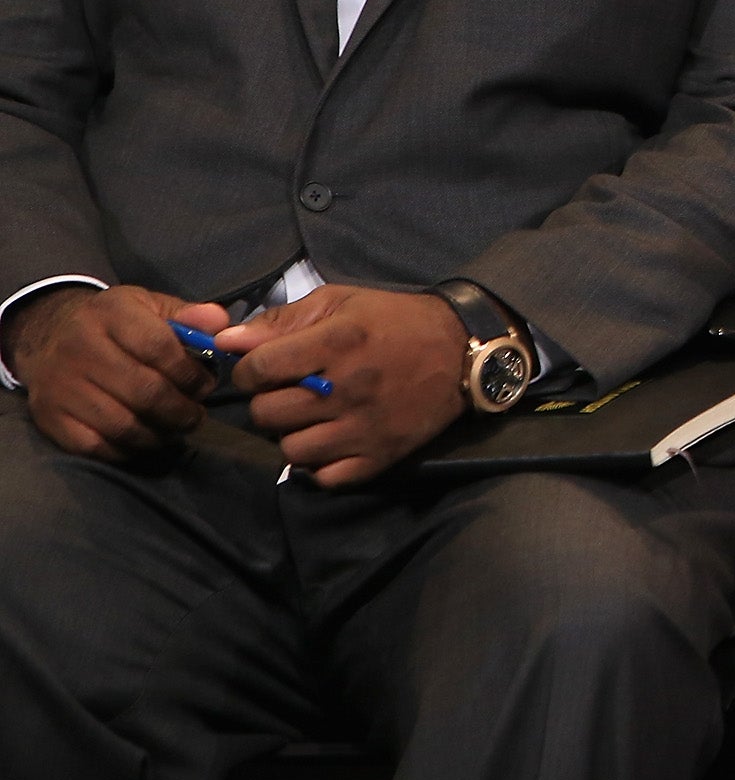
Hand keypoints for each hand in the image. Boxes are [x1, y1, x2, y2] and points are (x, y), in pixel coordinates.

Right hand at [3, 284, 226, 459]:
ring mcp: (60, 385)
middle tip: (196, 416)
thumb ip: (188, 316)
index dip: (190, 373)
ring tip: (176, 429)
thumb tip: (220, 325)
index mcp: (111, 313)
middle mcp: (80, 347)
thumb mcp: (149, 305)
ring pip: (122, 424)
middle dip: (181, 410)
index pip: (158, 347)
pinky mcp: (49, 416)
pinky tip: (145, 438)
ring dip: (159, 434)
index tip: (206, 386)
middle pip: (144, 391)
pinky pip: (95, 445)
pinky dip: (127, 449)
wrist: (47, 335)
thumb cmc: (114, 323)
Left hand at [220, 285, 468, 486]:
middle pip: (267, 414)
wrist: (462, 350)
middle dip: (270, 401)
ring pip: (291, 449)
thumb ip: (282, 320)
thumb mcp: (341, 302)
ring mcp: (365, 427)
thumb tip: (227, 341)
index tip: (264, 368)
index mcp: (338, 342)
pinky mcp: (381, 456)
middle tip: (292, 391)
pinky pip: (324, 477)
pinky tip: (331, 439)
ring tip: (312, 416)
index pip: (258, 369)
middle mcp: (348, 388)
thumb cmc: (394, 320)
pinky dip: (320, 463)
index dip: (249, 370)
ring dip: (293, 433)